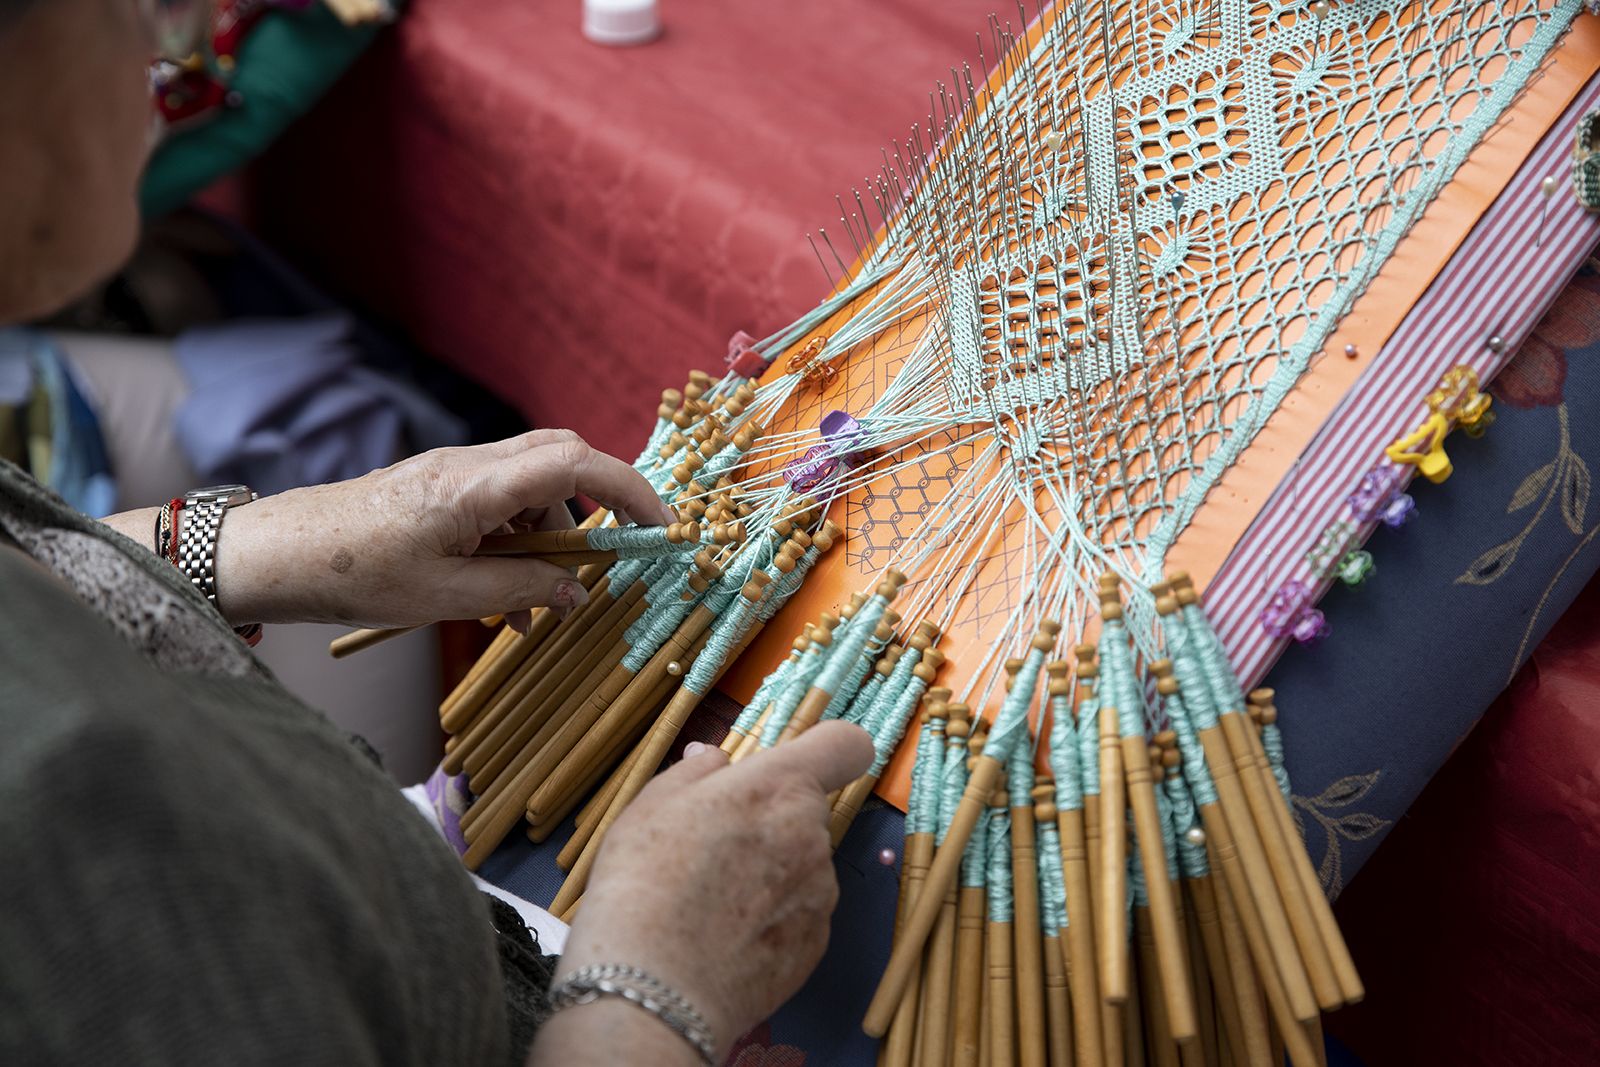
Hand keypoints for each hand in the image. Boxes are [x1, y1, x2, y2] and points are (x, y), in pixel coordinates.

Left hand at [209, 429, 672, 628]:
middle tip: (625, 546)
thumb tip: (577, 591)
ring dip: (556, 530)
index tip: (660, 526)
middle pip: (563, 454)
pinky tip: (509, 594)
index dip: (628, 489)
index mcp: (476, 486)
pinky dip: (522, 538)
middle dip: (604, 499)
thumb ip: (520, 588)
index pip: (575, 464)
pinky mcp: (441, 486)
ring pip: (534, 480)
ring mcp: (455, 470)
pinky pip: (502, 499)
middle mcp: (471, 464)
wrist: (280, 553)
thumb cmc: (355, 574)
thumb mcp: (447, 598)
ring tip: (546, 597)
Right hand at [550, 722, 873, 1059]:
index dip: (828, 748)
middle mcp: (812, 836)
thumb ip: (695, 773)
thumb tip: (713, 759)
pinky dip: (771, 920)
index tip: (800, 762)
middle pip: (806, 811)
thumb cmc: (643, 885)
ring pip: (801, 866)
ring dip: (770, 872)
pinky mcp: (815, 947)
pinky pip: (799, 916)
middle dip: (770, 819)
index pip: (844, 744)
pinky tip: (724, 937)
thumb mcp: (652, 806)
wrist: (652, 990)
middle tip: (713, 845)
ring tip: (709, 901)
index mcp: (778, 787)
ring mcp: (819, 895)